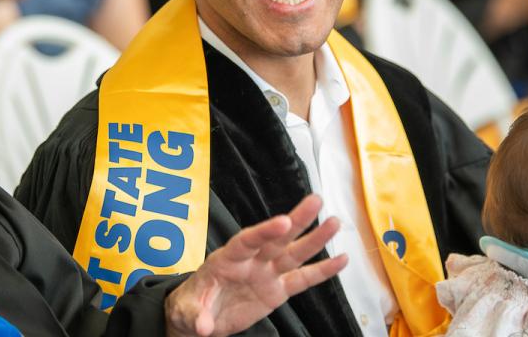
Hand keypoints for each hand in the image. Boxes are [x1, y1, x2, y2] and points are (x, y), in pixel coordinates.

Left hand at [164, 195, 345, 336]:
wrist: (199, 318)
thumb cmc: (191, 305)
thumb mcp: (187, 310)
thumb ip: (197, 315)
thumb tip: (203, 325)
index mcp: (227, 259)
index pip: (248, 240)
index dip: (265, 231)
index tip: (283, 221)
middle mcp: (251, 261)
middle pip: (277, 239)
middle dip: (296, 220)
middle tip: (315, 202)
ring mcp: (266, 274)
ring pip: (294, 254)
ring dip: (315, 239)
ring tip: (334, 223)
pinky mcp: (277, 290)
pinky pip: (303, 279)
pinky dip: (322, 271)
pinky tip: (340, 260)